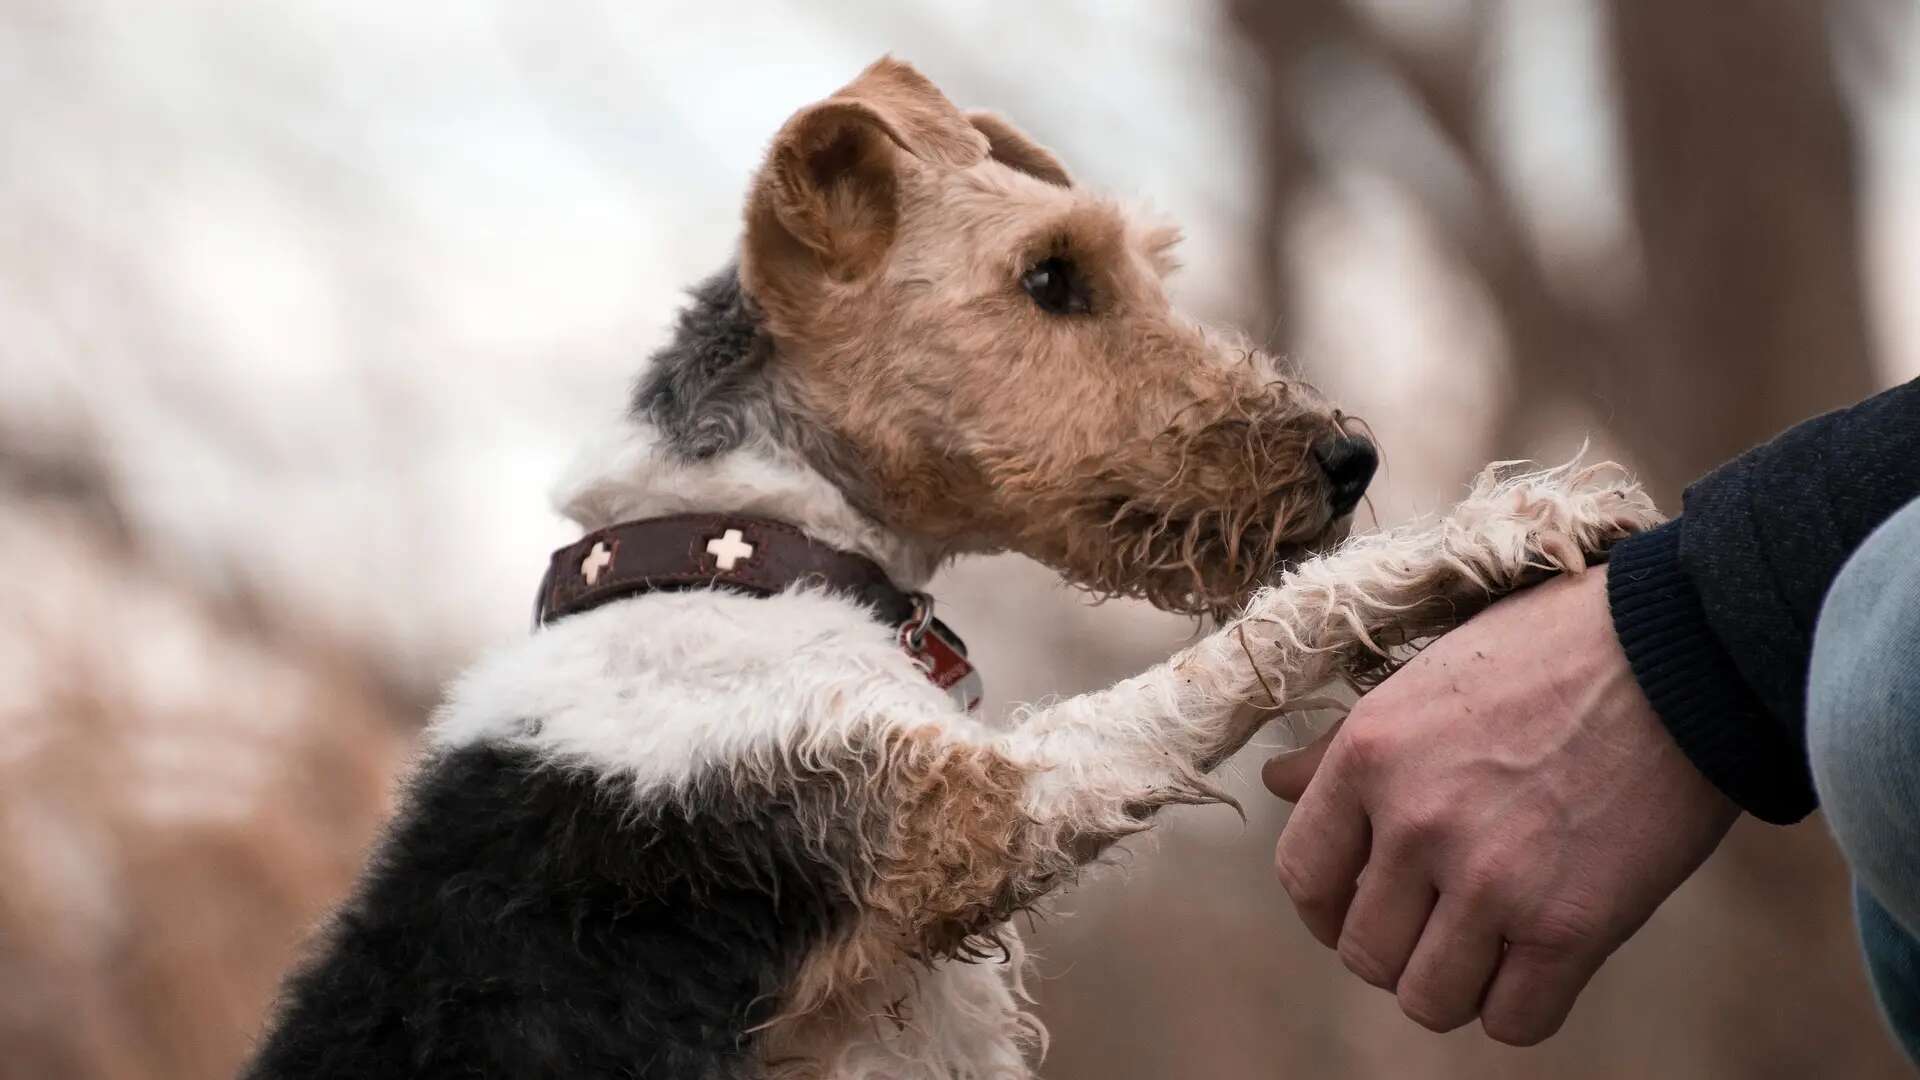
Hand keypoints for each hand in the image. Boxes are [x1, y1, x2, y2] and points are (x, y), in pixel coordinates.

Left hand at [1264, 565, 1737, 1044]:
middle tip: (1440, 923)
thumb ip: (1346, 745)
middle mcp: (1415, 822)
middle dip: (1397, 950)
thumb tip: (1275, 782)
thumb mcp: (1427, 677)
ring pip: (1429, 1000)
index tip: (1359, 905)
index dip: (1327, 907)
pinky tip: (1541, 962)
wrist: (1685, 650)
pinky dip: (1520, 1007)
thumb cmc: (1556, 650)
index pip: (1302, 875)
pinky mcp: (1569, 925)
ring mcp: (1489, 879)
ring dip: (1456, 986)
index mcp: (1369, 754)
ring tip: (1490, 946)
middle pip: (1365, 953)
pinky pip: (1513, 1022)